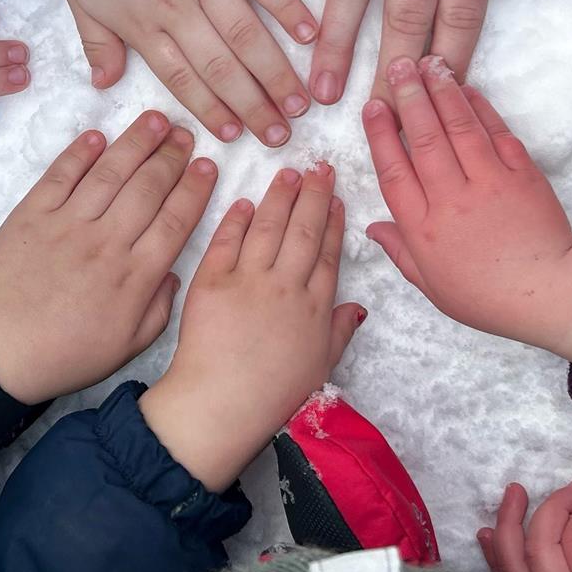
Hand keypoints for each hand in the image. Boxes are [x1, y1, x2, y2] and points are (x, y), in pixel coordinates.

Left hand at [0, 111, 216, 404]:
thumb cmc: (65, 354)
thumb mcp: (127, 347)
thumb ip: (159, 309)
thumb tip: (173, 272)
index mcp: (135, 277)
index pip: (176, 221)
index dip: (195, 189)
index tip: (207, 166)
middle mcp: (107, 242)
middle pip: (148, 188)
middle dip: (171, 156)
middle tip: (185, 132)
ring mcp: (68, 225)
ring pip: (110, 173)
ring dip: (135, 143)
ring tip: (155, 120)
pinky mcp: (32, 215)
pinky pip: (61, 176)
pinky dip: (80, 153)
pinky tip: (98, 136)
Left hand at [45, 0, 316, 146]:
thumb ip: (97, 43)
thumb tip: (105, 85)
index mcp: (143, 24)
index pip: (184, 79)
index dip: (211, 111)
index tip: (237, 137)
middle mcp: (178, 6)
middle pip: (221, 66)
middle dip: (253, 106)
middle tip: (282, 136)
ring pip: (245, 32)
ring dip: (275, 71)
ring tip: (301, 102)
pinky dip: (287, 6)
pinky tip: (310, 34)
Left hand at [138, 162, 365, 490]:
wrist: (223, 403)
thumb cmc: (273, 394)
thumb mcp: (321, 366)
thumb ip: (340, 331)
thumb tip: (358, 307)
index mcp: (315, 307)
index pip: (327, 253)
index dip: (332, 222)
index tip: (335, 198)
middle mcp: (286, 286)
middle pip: (303, 231)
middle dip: (312, 195)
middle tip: (318, 167)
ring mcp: (249, 281)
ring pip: (268, 228)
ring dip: (279, 198)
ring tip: (288, 174)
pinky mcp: (212, 281)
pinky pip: (227, 242)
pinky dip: (237, 220)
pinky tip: (245, 204)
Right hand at [363, 56, 571, 361]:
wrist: (550, 293)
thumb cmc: (488, 295)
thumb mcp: (432, 284)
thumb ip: (400, 250)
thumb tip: (373, 227)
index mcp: (424, 228)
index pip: (394, 171)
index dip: (381, 135)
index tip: (373, 105)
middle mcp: (453, 199)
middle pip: (424, 139)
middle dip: (410, 98)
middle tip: (399, 65)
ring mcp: (490, 183)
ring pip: (459, 128)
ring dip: (442, 92)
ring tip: (429, 63)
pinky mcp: (522, 174)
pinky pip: (497, 133)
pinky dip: (480, 108)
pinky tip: (466, 89)